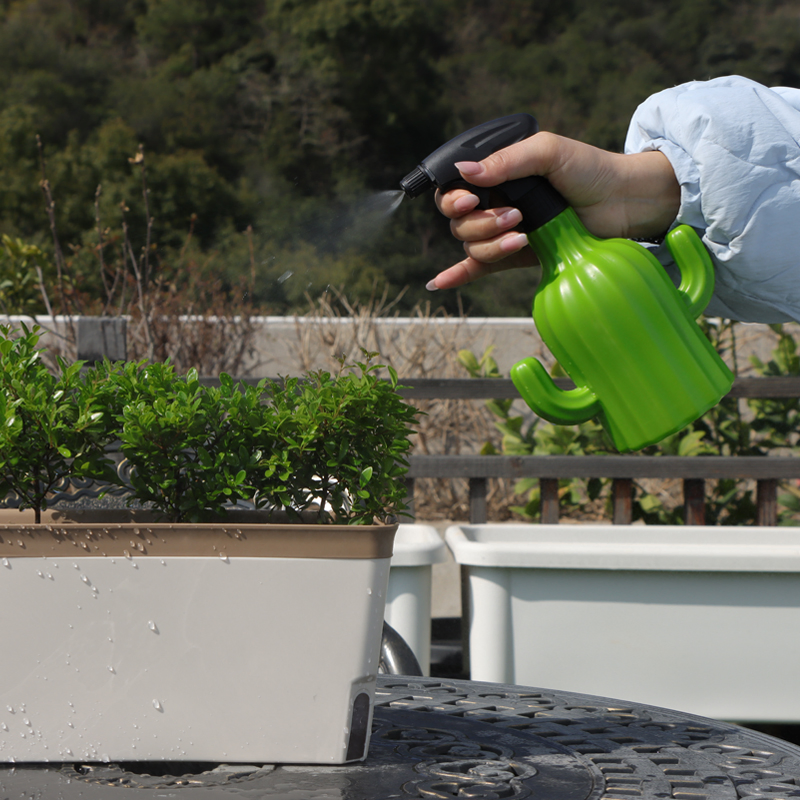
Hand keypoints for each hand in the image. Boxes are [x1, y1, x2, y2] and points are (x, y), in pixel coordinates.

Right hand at [427, 132, 679, 289]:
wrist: (623, 203)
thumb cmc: (589, 169)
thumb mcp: (548, 152)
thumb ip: (507, 160)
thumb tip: (464, 171)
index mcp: (497, 173)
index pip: (454, 188)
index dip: (453, 198)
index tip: (471, 199)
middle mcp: (495, 201)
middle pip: (459, 222)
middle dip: (481, 223)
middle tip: (514, 216)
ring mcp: (504, 230)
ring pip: (472, 246)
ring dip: (490, 243)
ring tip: (523, 235)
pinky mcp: (516, 255)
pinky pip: (478, 268)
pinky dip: (458, 275)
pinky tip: (439, 283)